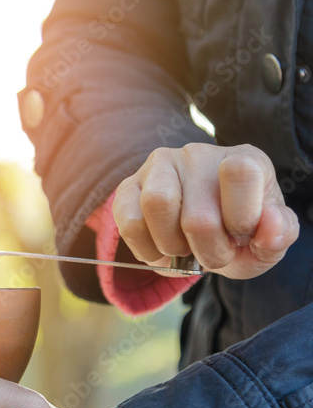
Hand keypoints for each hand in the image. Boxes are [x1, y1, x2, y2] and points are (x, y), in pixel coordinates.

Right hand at [113, 143, 298, 278]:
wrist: (199, 236)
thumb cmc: (236, 235)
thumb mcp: (267, 241)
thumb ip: (279, 234)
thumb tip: (269, 225)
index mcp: (243, 159)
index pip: (240, 173)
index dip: (241, 219)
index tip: (241, 235)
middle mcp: (198, 154)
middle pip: (198, 214)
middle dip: (207, 250)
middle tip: (213, 253)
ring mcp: (159, 166)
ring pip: (157, 205)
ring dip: (172, 246)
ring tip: (182, 249)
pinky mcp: (128, 186)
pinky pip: (128, 220)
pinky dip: (145, 249)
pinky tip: (160, 250)